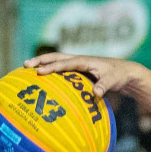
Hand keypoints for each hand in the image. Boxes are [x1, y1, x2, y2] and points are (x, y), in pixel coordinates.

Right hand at [25, 52, 139, 99]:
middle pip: (56, 57)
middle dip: (41, 60)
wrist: (125, 72)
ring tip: (26, 68)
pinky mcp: (77, 70)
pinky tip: (40, 77)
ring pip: (56, 61)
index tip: (39, 72)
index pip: (65, 63)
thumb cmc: (119, 75)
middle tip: (25, 65)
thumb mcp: (113, 81)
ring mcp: (77, 64)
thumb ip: (104, 86)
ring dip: (42, 63)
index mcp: (85, 61)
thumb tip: (95, 93)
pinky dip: (50, 69)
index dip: (52, 67)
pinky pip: (61, 68)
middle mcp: (79, 60)